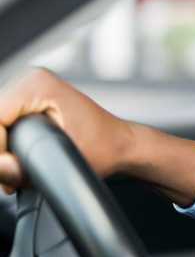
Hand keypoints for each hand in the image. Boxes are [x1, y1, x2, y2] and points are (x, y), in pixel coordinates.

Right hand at [0, 68, 134, 192]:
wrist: (121, 144)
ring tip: (17, 168)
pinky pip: (4, 124)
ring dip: (2, 150)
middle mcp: (30, 81)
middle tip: (12, 176)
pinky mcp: (28, 101)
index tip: (10, 169)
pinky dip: (7, 144)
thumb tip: (0, 168)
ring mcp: (28, 89)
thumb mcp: (63, 161)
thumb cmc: (104, 148)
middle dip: (0, 151)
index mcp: (37, 85)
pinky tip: (18, 158)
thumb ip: (23, 167)